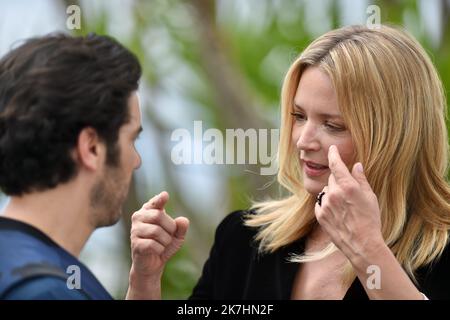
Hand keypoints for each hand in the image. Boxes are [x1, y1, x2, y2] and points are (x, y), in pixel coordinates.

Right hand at [130, 191, 188, 279]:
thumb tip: (183, 220)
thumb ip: (181, 227)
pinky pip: (153, 244)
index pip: (155, 202)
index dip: (159, 199)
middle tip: (169, 236)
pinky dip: (160, 249)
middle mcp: (139, 217)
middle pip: (158, 215)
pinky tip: (156, 251)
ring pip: (156, 231)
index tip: (165, 195)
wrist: (153, 265)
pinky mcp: (135, 244)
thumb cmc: (164, 245)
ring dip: (165, 240)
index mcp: (148, 211)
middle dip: (170, 227)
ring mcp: (135, 230)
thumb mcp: (177, 236)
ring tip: (162, 244)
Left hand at [314, 145, 382, 259]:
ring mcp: (325, 204)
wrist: (362, 244)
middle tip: (349, 193)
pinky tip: (338, 213)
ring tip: (345, 207)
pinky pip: (321, 203)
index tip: (332, 149)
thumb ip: (361, 179)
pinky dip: (327, 204)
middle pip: (332, 178)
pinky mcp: (320, 215)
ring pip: (326, 191)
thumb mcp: (370, 197)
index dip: (333, 154)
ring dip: (333, 193)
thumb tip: (356, 165)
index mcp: (348, 186)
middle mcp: (334, 193)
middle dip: (339, 181)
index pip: (336, 164)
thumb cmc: (370, 220)